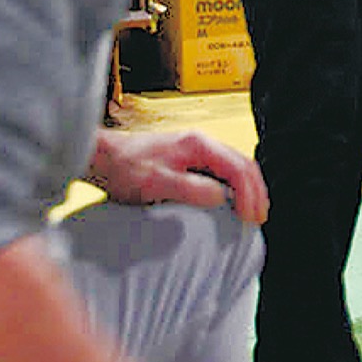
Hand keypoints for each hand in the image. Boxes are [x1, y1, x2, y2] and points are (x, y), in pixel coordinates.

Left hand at [86, 129, 269, 224]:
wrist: (101, 157)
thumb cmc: (124, 168)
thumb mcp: (155, 183)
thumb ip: (190, 188)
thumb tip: (222, 197)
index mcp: (199, 145)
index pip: (238, 168)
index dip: (250, 195)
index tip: (251, 219)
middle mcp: (202, 143)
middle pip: (243, 164)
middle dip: (256, 191)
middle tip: (260, 218)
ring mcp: (196, 149)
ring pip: (235, 166)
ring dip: (248, 188)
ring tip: (252, 212)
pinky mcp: (189, 158)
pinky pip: (223, 170)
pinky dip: (235, 185)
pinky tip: (233, 201)